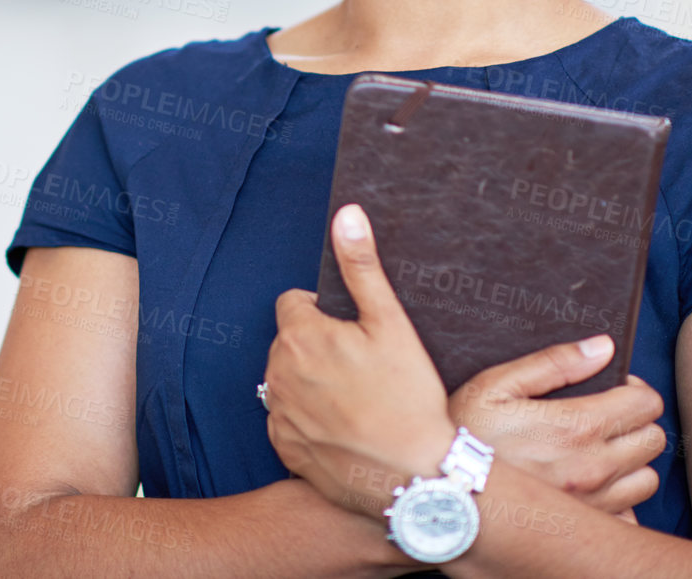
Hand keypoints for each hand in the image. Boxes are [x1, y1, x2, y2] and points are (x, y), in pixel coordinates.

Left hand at [263, 204, 455, 519]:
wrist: (414, 478)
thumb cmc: (408, 397)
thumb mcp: (391, 323)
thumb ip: (362, 267)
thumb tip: (346, 214)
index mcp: (299, 334)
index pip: (294, 303)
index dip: (326, 314)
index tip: (356, 334)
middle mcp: (277, 372)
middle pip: (290, 342)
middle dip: (317, 347)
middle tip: (363, 369)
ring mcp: (278, 413)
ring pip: (288, 380)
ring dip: (311, 382)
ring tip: (356, 400)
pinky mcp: (283, 447)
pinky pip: (288, 420)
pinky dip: (308, 420)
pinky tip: (343, 429)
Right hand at [449, 337, 665, 518]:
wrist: (442, 493)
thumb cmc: (463, 434)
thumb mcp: (496, 385)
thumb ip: (553, 363)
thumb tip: (602, 348)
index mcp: (577, 426)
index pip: (645, 404)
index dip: (634, 390)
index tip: (613, 389)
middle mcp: (592, 467)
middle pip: (653, 440)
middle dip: (635, 423)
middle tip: (607, 418)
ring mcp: (592, 503)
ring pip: (647, 480)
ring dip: (631, 462)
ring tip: (600, 452)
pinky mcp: (583, 527)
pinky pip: (627, 516)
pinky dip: (618, 501)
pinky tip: (591, 487)